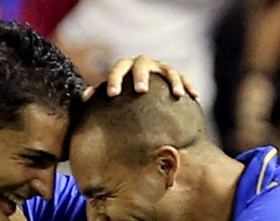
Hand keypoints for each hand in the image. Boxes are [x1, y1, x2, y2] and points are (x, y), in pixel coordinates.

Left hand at [82, 55, 198, 100]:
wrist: (144, 90)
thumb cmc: (124, 96)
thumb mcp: (112, 94)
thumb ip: (99, 94)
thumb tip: (85, 98)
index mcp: (126, 67)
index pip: (118, 68)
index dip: (115, 79)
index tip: (113, 95)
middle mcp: (144, 64)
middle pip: (142, 64)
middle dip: (141, 76)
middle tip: (141, 90)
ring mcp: (161, 68)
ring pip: (168, 70)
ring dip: (173, 81)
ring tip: (177, 94)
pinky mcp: (176, 75)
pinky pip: (185, 78)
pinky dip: (189, 85)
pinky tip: (195, 96)